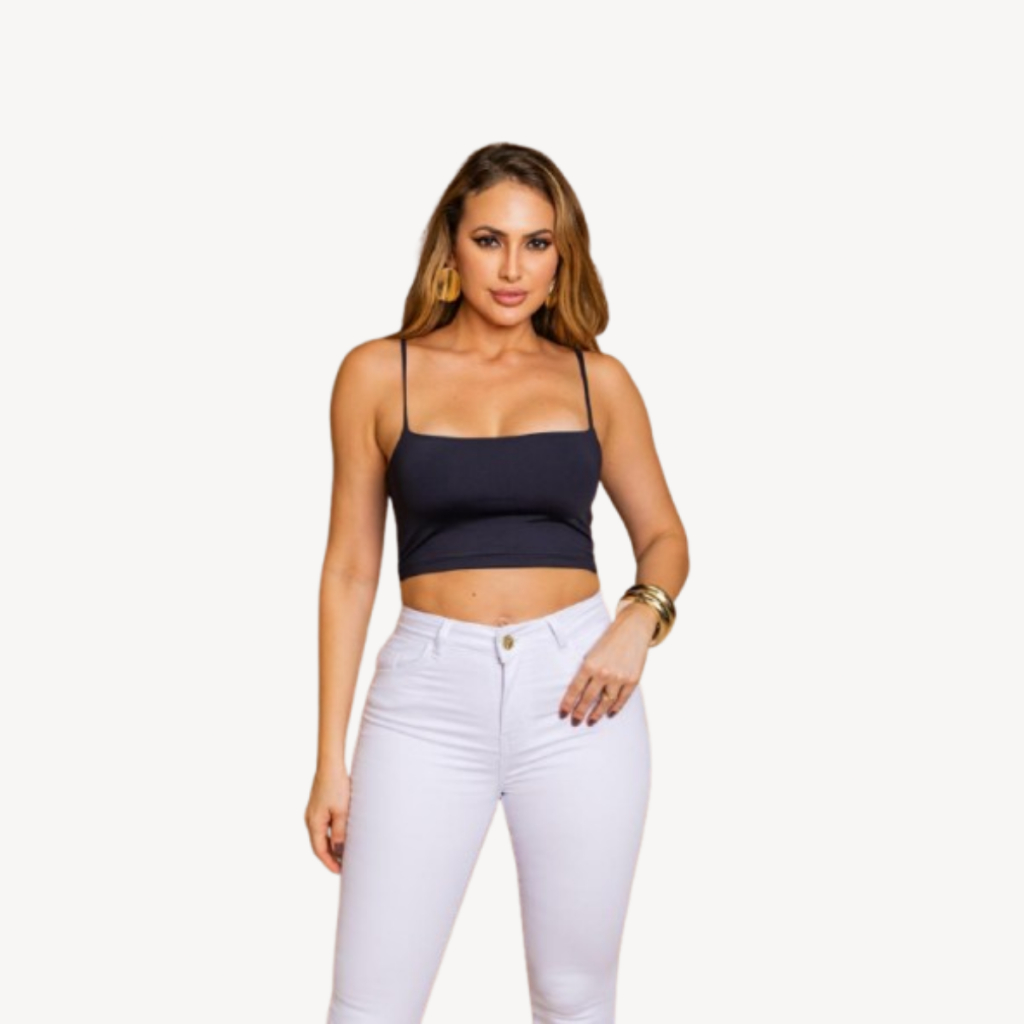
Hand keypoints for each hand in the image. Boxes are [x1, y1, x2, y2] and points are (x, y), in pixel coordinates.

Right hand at [305, 765, 350, 873]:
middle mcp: (310, 819)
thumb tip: (338, 851)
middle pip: (318, 844)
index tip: (339, 871)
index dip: (329, 862)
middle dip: (329, 857)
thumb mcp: (342, 811)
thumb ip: (339, 833)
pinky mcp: (318, 805)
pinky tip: (340, 834)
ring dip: (330, 845)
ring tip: (343, 853)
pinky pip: (323, 825)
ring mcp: (313, 812)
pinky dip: (330, 834)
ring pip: (320, 835)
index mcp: (314, 823)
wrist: (330, 764)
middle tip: (343, 866)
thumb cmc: (337, 786)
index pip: (319, 850)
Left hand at [558, 601, 657, 725]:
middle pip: (588, 699)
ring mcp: (619, 678)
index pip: (574, 689)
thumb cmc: (609, 639)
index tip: (562, 714)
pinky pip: (622, 700)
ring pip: (605, 702)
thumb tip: (576, 690)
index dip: (568, 703)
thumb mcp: (592, 651)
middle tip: (575, 721)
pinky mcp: (632, 680)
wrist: (633, 629)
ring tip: (590, 721)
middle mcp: (603, 673)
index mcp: (589, 664)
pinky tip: (609, 713)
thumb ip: (586, 670)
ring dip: (597, 714)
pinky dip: (615, 708)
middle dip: (580, 712)